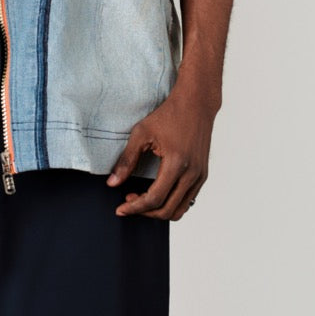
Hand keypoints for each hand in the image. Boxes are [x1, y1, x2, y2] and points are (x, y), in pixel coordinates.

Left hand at [106, 86, 217, 219]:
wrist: (196, 103)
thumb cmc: (169, 114)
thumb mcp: (142, 133)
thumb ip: (127, 160)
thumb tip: (112, 183)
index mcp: (176, 163)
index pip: (154, 199)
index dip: (135, 208)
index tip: (120, 208)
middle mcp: (192, 174)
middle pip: (167, 210)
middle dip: (144, 212)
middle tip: (128, 202)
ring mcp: (200, 176)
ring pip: (179, 209)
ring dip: (158, 211)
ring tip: (141, 199)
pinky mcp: (203, 175)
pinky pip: (187, 200)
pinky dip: (171, 203)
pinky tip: (157, 192)